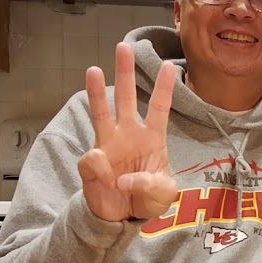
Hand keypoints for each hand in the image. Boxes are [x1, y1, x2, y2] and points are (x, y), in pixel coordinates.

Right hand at [79, 42, 177, 221]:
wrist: (121, 216)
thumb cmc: (146, 199)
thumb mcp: (163, 195)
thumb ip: (153, 186)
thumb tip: (123, 178)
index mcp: (152, 139)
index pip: (158, 108)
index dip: (163, 88)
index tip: (169, 65)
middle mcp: (128, 135)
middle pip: (126, 98)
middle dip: (125, 72)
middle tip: (124, 46)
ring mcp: (108, 145)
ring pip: (101, 112)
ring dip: (97, 91)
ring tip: (93, 69)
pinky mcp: (92, 162)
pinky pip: (93, 159)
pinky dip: (101, 171)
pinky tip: (108, 183)